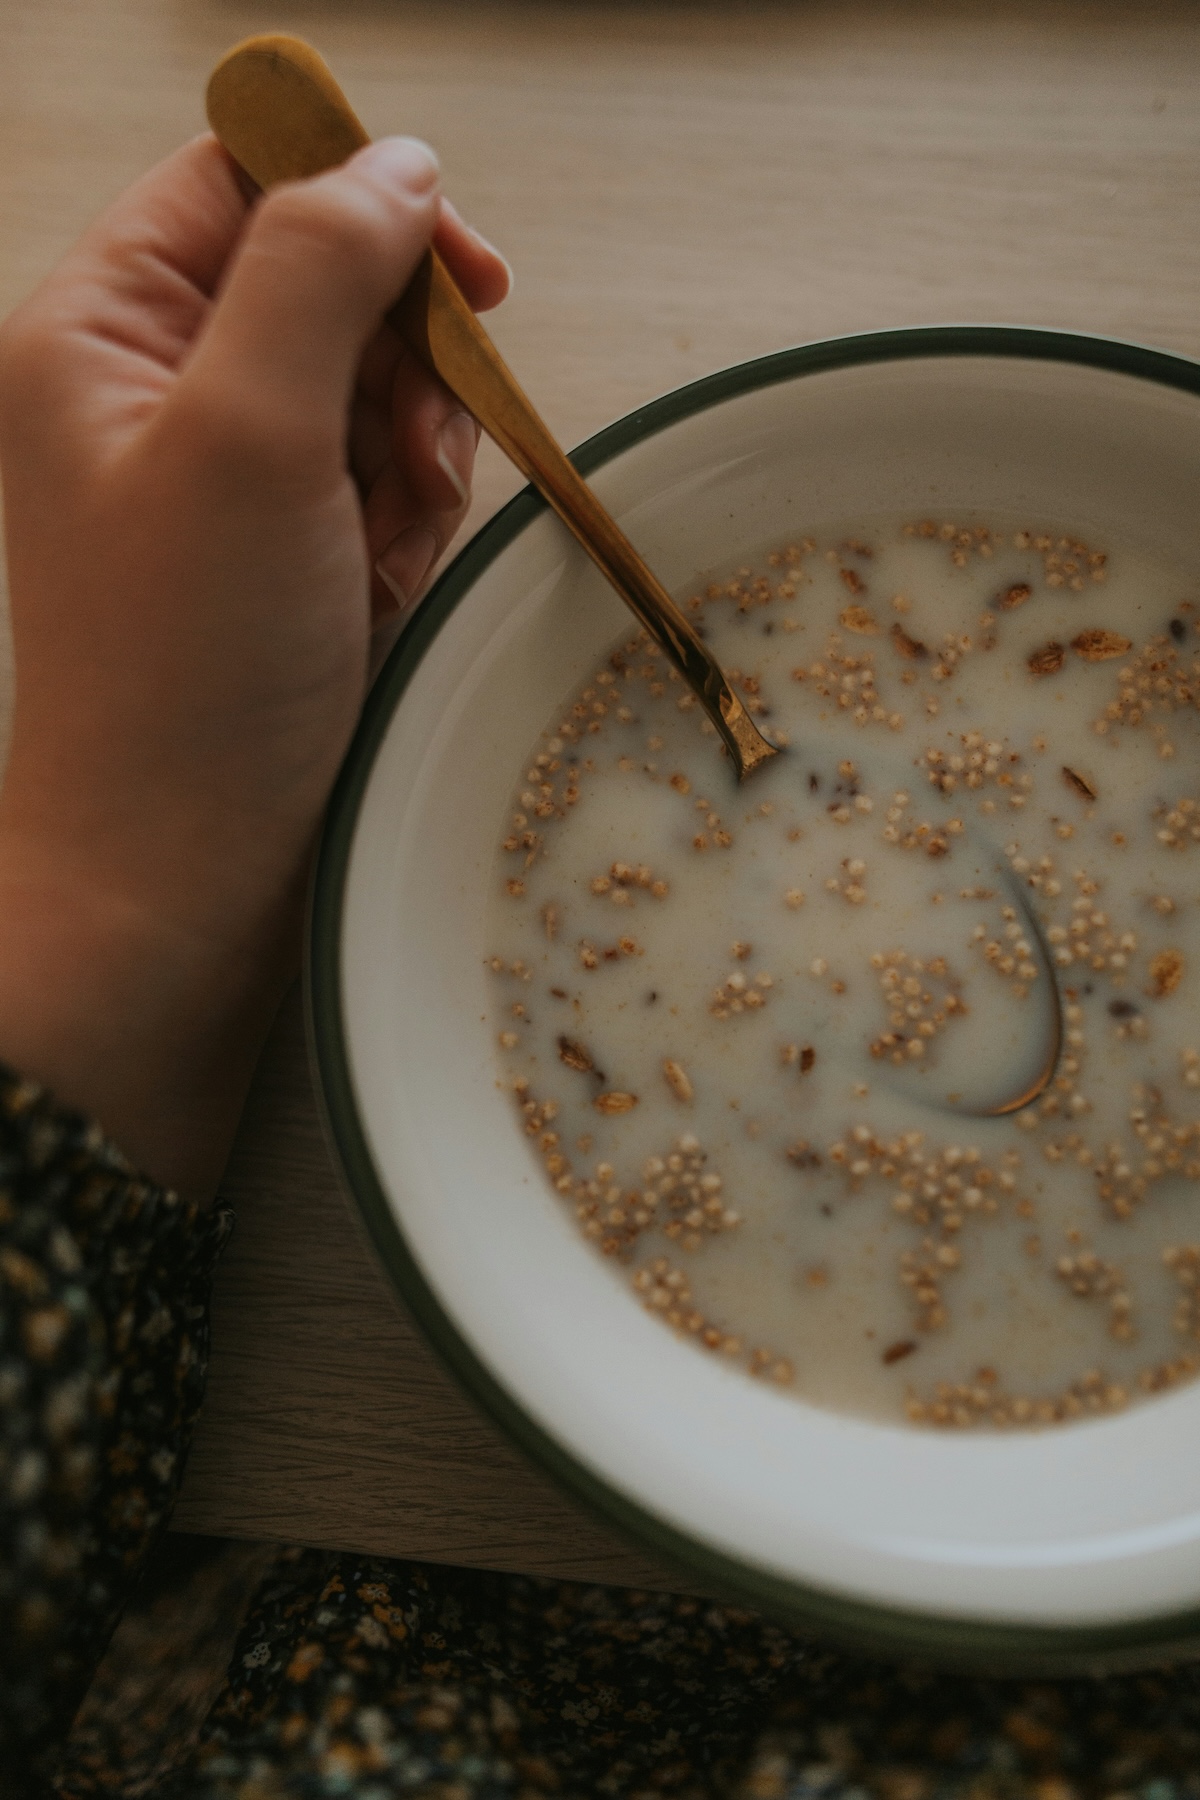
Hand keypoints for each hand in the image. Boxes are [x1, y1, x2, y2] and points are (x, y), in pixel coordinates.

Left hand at [0, 133, 508, 1194]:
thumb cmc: (184, 676)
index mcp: (104, 330)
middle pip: (330, 284)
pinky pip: (384, 489)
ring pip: (377, 393)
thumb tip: (397, 168)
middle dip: (401, 365)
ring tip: (378, 550)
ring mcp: (230, 479)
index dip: (358, 200)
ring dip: (414, 459)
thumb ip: (317, 272)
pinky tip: (381, 590)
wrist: (180, 875)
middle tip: (401, 457)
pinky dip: (408, 527)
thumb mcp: (246, 437)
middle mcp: (160, 392)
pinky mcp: (287, 555)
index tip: (464, 272)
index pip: (242, 179)